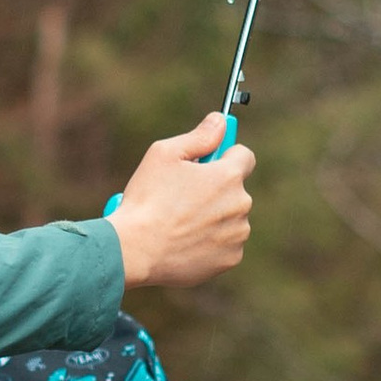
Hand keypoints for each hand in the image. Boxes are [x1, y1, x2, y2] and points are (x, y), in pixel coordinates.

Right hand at [111, 112, 253, 288]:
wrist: (135, 250)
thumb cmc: (147, 200)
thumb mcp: (165, 155)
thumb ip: (199, 136)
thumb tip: (220, 121)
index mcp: (228, 176)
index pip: (244, 155)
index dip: (226, 155)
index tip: (211, 161)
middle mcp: (240, 204)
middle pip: (235, 190)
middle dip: (215, 190)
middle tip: (183, 196)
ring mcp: (237, 235)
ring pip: (231, 218)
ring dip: (214, 217)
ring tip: (180, 222)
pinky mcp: (230, 259)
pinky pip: (226, 245)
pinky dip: (210, 243)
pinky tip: (185, 242)